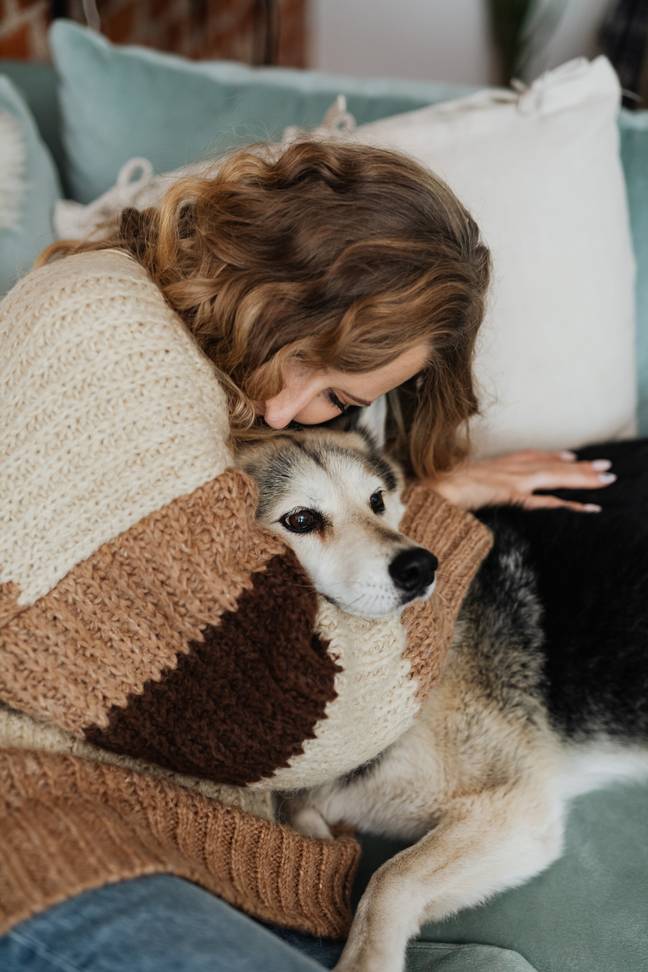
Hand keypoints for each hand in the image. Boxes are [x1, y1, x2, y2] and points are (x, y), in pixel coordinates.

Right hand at [429, 449, 615, 512]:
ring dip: (583, 477)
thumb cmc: (437, 487)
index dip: (551, 457)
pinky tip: (587, 506)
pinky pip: (547, 500)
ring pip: (556, 476)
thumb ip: (469, 484)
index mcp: (495, 464)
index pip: (530, 457)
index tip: (570, 457)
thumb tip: (466, 491)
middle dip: (578, 466)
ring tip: (606, 478)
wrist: (429, 488)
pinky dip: (569, 503)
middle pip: (550, 464)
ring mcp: (512, 479)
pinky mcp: (512, 493)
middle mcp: (508, 467)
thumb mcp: (456, 482)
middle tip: (604, 466)